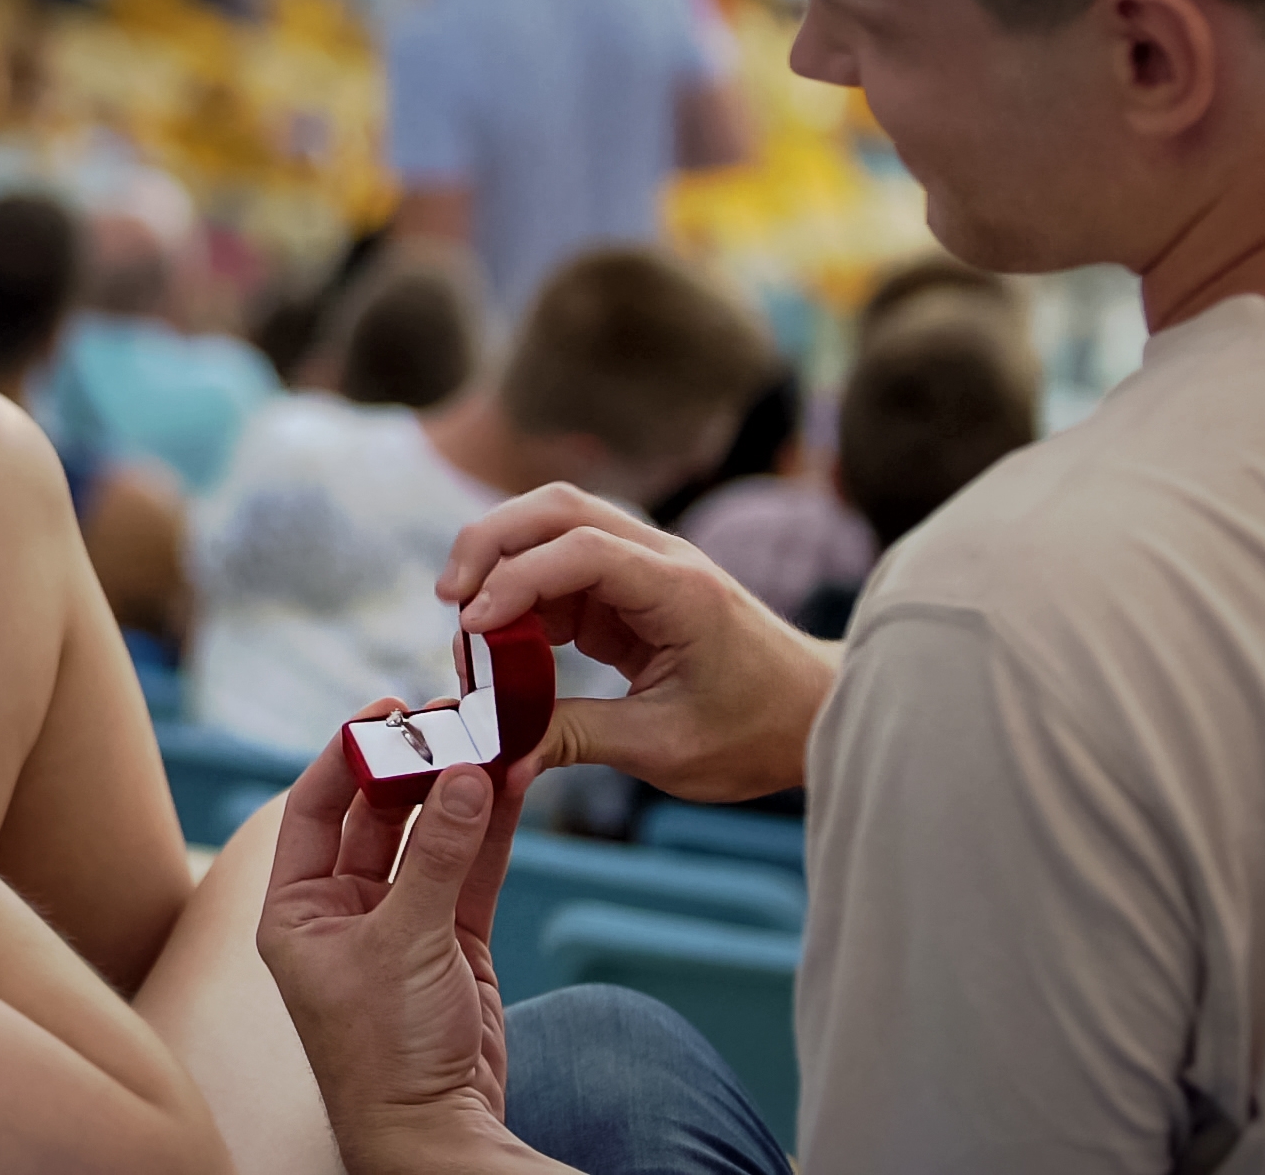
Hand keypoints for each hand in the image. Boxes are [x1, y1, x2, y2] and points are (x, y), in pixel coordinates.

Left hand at [253, 720, 535, 1167]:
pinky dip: (493, 829)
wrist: (437, 1133)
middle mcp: (342, 913)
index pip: (311, 809)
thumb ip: (439, 856)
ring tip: (493, 738)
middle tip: (452, 718)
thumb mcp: (404, 942)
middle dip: (414, 767)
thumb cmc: (387, 1052)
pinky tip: (513, 781)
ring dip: (460, 792)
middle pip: (375, 816)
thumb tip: (466, 775)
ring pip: (430, 838)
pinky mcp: (452, 943)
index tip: (385, 710)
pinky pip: (470, 870)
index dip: (346, 754)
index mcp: (296, 912)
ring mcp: (400, 926)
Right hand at [435, 483, 837, 802]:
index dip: (517, 581)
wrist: (815, 717)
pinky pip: (562, 570)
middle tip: (449, 598)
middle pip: (558, 509)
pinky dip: (522, 594)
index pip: (580, 551)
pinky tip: (504, 642)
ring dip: (502, 560)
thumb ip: (577, 739)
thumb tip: (502, 753)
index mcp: (680, 589)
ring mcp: (645, 568)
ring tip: (466, 620)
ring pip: (554, 527)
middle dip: (492, 542)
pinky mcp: (631, 590)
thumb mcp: (665, 748)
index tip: (472, 628)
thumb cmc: (757, 731)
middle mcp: (661, 560)